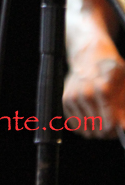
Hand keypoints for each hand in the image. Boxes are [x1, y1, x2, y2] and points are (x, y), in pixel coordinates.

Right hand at [64, 0, 124, 137]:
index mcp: (104, 88)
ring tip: (101, 115)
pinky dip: (84, 125)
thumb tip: (123, 128)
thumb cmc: (111, 68)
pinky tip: (90, 113)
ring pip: (87, 131)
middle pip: (99, 130)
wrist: (89, 53)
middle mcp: (86, 93)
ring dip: (95, 128)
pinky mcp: (66, 99)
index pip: (110, 125)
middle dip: (107, 131)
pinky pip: (76, 126)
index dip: (116, 129)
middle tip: (111, 120)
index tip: (118, 125)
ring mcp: (74, 97)